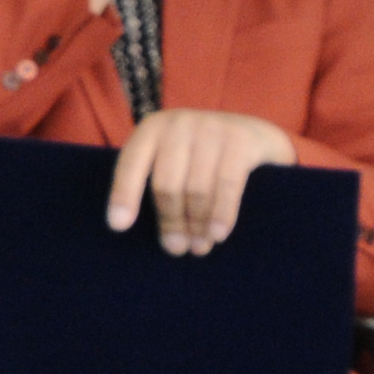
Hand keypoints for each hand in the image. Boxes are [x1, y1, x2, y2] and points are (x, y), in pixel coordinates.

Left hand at [108, 108, 297, 254]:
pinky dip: (221, 214)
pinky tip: (217, 235)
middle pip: (166, 185)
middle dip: (170, 222)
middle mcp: (178, 124)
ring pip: (196, 189)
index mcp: (152, 129)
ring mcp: (211, 128)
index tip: (118, 226)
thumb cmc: (205, 156)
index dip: (123, 195)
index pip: (130, 164)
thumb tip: (162, 239)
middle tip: (176, 249)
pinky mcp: (240, 140)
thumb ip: (161, 187)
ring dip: (197, 224)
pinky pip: (226, 185)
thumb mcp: (176, 160)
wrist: (255, 134)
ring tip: (198, 248)